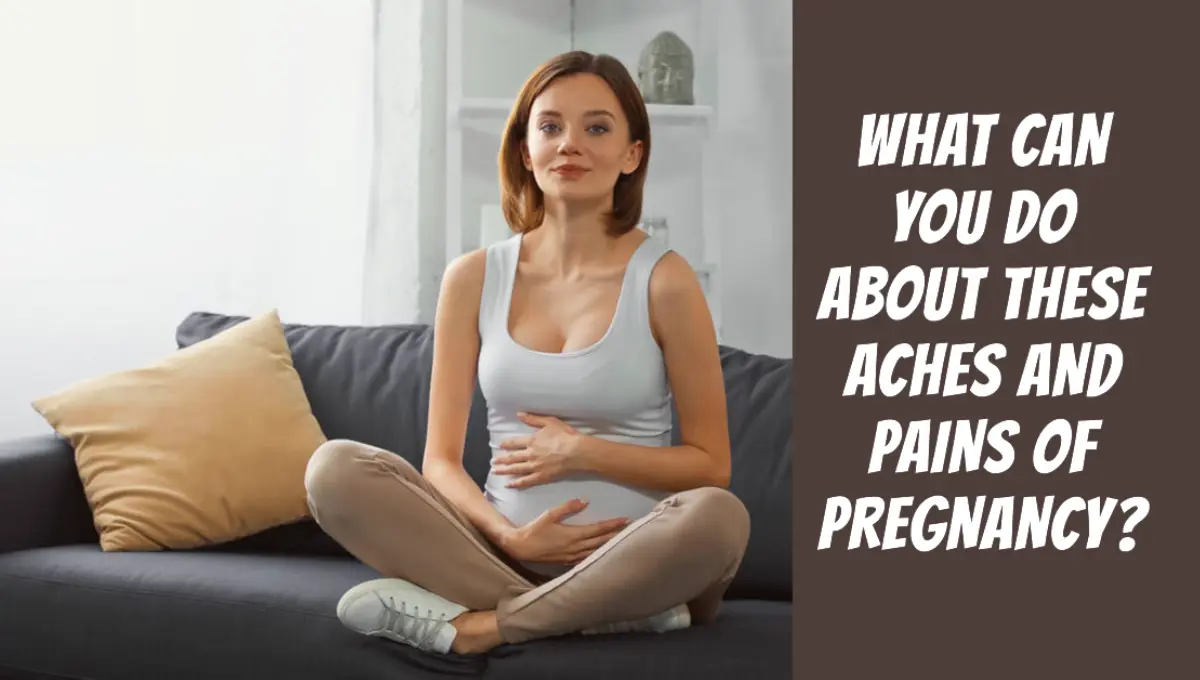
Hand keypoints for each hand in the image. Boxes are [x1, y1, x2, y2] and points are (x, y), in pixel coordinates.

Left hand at [492, 412, 584, 488]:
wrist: (577, 452)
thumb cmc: (566, 435)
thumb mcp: (550, 422)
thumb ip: (533, 419)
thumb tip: (519, 414)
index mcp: (532, 441)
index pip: (515, 443)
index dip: (507, 444)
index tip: (500, 446)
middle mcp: (531, 454)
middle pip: (513, 457)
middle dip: (501, 460)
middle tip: (492, 462)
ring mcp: (535, 466)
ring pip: (516, 469)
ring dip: (504, 470)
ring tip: (495, 472)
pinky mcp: (542, 476)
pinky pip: (526, 481)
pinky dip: (516, 483)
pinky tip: (509, 484)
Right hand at [500, 498, 629, 564]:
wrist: (521, 548)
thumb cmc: (534, 530)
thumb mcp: (549, 515)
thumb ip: (567, 507)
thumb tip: (584, 500)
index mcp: (573, 535)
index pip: (598, 529)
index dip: (613, 524)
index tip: (625, 519)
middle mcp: (576, 548)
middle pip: (601, 541)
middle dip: (616, 535)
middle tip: (630, 529)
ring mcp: (573, 557)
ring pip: (596, 551)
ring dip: (609, 545)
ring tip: (621, 540)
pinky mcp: (568, 562)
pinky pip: (587, 559)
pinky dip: (598, 555)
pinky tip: (604, 553)